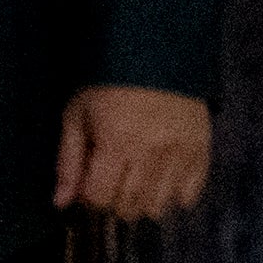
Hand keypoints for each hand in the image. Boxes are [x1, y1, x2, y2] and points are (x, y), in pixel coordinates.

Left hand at [54, 85, 211, 220]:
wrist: (157, 56)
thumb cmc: (108, 86)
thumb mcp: (77, 116)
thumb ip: (69, 161)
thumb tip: (61, 203)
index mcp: (116, 142)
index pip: (100, 197)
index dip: (90, 198)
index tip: (91, 185)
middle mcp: (151, 153)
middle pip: (129, 206)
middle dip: (114, 203)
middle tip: (113, 184)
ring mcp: (180, 154)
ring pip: (159, 205)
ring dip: (143, 204)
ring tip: (137, 185)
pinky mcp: (201, 150)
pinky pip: (190, 193)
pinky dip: (176, 197)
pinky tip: (164, 183)